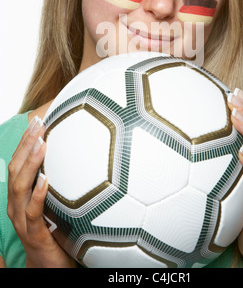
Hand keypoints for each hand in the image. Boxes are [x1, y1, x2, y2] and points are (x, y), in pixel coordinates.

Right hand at [7, 116, 75, 267]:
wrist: (48, 266)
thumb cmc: (54, 230)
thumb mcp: (56, 202)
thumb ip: (62, 182)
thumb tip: (83, 157)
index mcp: (21, 195)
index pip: (18, 162)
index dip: (26, 141)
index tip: (38, 120)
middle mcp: (17, 204)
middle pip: (15, 169)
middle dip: (26, 145)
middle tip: (39, 124)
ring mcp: (22, 219)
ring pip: (19, 187)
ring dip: (30, 163)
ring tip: (41, 144)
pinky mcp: (33, 234)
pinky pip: (32, 212)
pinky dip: (37, 195)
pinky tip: (46, 180)